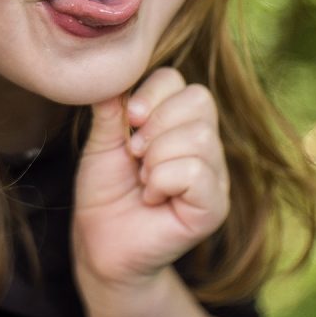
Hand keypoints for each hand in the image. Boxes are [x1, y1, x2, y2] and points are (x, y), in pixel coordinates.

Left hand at [73, 68, 229, 289]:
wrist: (100, 242)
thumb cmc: (105, 190)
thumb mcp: (102, 141)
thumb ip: (111, 108)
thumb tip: (110, 74)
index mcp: (178, 121)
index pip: (177, 81)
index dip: (150, 93)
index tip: (128, 119)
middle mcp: (204, 143)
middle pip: (198, 100)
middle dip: (155, 124)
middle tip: (135, 153)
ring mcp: (214, 175)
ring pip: (199, 137)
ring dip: (157, 157)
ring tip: (143, 178)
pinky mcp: (215, 206)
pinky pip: (197, 173)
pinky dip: (163, 181)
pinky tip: (152, 196)